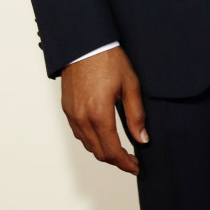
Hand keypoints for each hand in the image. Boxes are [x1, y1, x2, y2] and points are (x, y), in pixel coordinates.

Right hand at [61, 46, 147, 173]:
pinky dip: (91, 139)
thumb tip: (142, 138)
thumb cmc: (107, 58)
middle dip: (116, 160)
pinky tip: (101, 134)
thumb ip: (136, 114)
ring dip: (103, 151)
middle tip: (130, 160)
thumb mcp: (130, 84)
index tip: (136, 166)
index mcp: (99, 114)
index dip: (125, 163)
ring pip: (87, 144)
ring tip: (118, 149)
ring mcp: (72, 114)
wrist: (84, 43)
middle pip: (99, 152)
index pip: (112, 151)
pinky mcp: (67, 108)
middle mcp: (82, 118)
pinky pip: (78, 133)